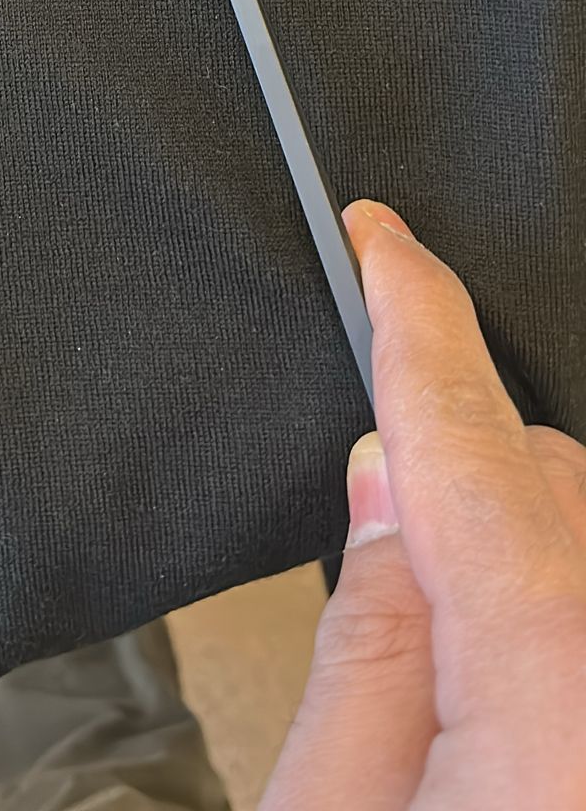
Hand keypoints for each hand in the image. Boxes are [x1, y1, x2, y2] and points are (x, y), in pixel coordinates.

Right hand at [260, 202, 585, 809]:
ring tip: (442, 675)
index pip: (474, 444)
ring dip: (514, 561)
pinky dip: (549, 607)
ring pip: (585, 541)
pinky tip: (494, 688)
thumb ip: (366, 639)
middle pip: (553, 486)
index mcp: (557, 693)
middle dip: (457, 471)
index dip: (417, 318)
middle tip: (371, 538)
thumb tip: (384, 485)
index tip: (382, 238)